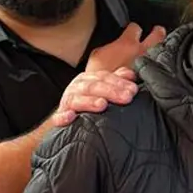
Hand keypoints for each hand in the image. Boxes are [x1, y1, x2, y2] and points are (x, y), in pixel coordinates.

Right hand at [49, 24, 163, 126]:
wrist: (68, 118)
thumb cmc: (90, 102)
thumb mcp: (104, 89)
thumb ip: (116, 80)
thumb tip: (131, 75)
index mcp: (88, 80)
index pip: (104, 77)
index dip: (119, 82)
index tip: (133, 90)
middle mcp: (76, 88)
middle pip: (93, 86)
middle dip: (110, 91)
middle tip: (126, 98)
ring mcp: (67, 103)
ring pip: (77, 99)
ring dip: (89, 101)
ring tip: (103, 104)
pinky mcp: (59, 118)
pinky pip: (59, 117)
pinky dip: (63, 117)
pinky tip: (71, 117)